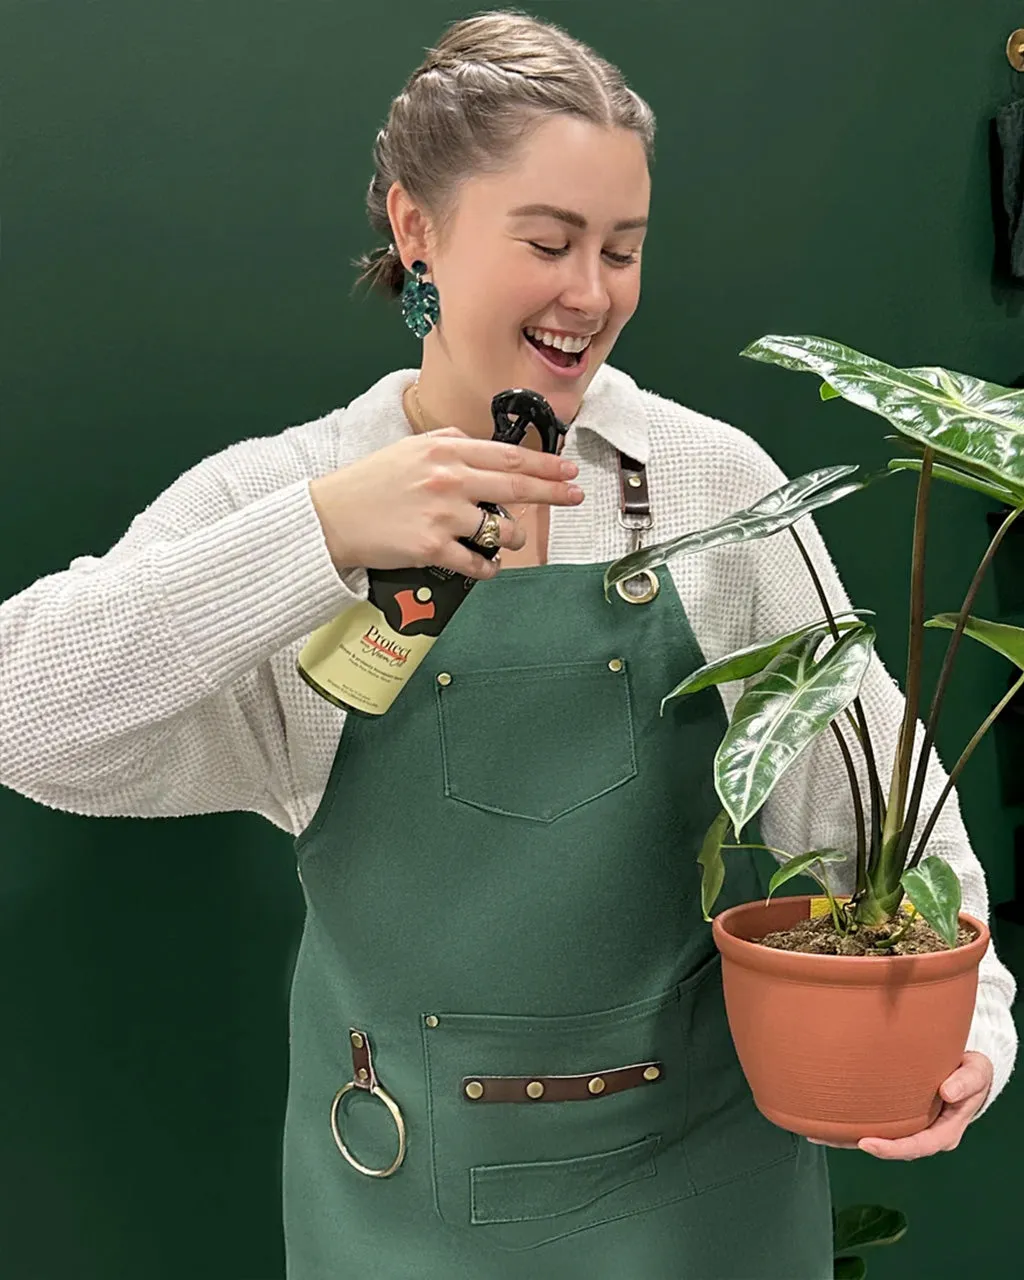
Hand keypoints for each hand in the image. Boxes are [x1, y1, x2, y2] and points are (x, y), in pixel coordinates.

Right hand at [309, 427, 582, 579]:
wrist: (330, 517)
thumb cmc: (369, 483)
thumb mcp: (410, 448)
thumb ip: (449, 442)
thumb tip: (482, 447)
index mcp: (444, 449)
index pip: (507, 457)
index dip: (544, 466)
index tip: (568, 471)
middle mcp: (448, 478)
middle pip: (515, 488)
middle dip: (553, 493)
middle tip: (575, 496)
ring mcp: (442, 514)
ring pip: (500, 531)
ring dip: (511, 539)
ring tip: (505, 541)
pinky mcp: (431, 548)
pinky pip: (477, 563)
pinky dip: (488, 568)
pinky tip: (487, 566)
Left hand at [807, 1051, 992, 1158]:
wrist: (966, 1070)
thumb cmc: (971, 1073)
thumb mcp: (977, 1073)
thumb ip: (967, 1081)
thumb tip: (947, 1092)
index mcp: (944, 1131)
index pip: (917, 1146)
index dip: (892, 1149)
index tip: (866, 1143)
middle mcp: (924, 1134)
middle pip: (891, 1148)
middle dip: (858, 1145)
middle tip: (828, 1136)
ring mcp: (909, 1126)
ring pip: (878, 1137)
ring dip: (847, 1137)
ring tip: (816, 1130)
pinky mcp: (898, 1115)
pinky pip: (874, 1122)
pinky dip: (852, 1122)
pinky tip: (828, 1116)